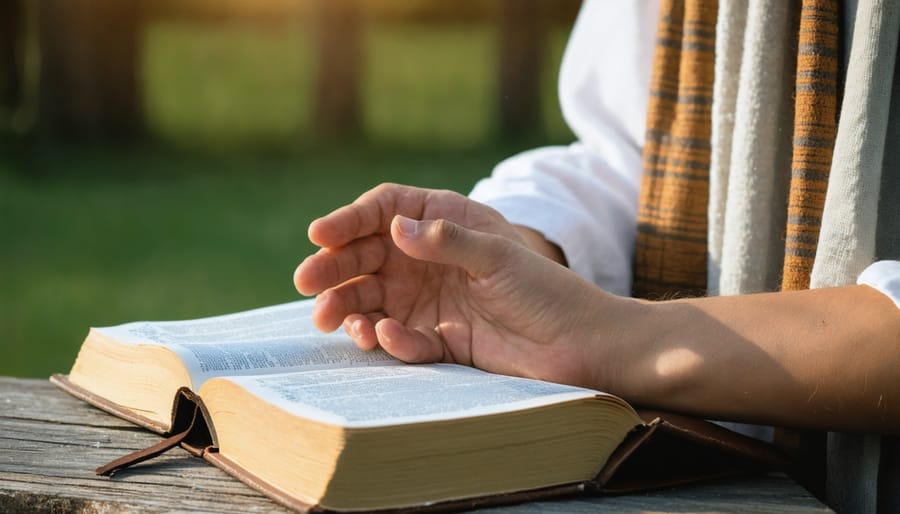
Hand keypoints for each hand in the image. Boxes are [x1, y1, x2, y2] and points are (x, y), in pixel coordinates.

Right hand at [293, 183, 630, 386]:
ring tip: (332, 319)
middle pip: (366, 256)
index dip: (349, 220)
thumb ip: (447, 241)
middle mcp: (428, 259)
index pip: (384, 211)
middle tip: (307, 284)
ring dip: (348, 307)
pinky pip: (397, 336)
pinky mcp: (435, 339)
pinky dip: (386, 338)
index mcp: (444, 222)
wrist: (576, 345)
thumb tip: (395, 228)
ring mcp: (428, 299)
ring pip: (371, 298)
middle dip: (334, 268)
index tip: (319, 236)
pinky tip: (384, 336)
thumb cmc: (544, 289)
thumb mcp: (498, 256)